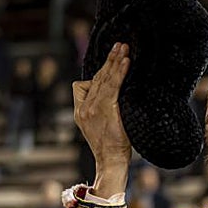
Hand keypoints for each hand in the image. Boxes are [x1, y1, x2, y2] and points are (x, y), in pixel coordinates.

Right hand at [74, 43, 132, 195]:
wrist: (111, 162)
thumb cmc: (112, 147)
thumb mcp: (101, 127)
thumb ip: (101, 110)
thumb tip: (116, 96)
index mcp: (81, 111)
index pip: (85, 84)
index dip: (98, 72)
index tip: (110, 61)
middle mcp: (84, 108)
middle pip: (96, 78)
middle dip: (108, 60)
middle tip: (119, 45)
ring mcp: (92, 108)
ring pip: (103, 79)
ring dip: (114, 61)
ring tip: (124, 49)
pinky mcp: (104, 109)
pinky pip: (113, 86)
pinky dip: (119, 72)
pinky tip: (126, 63)